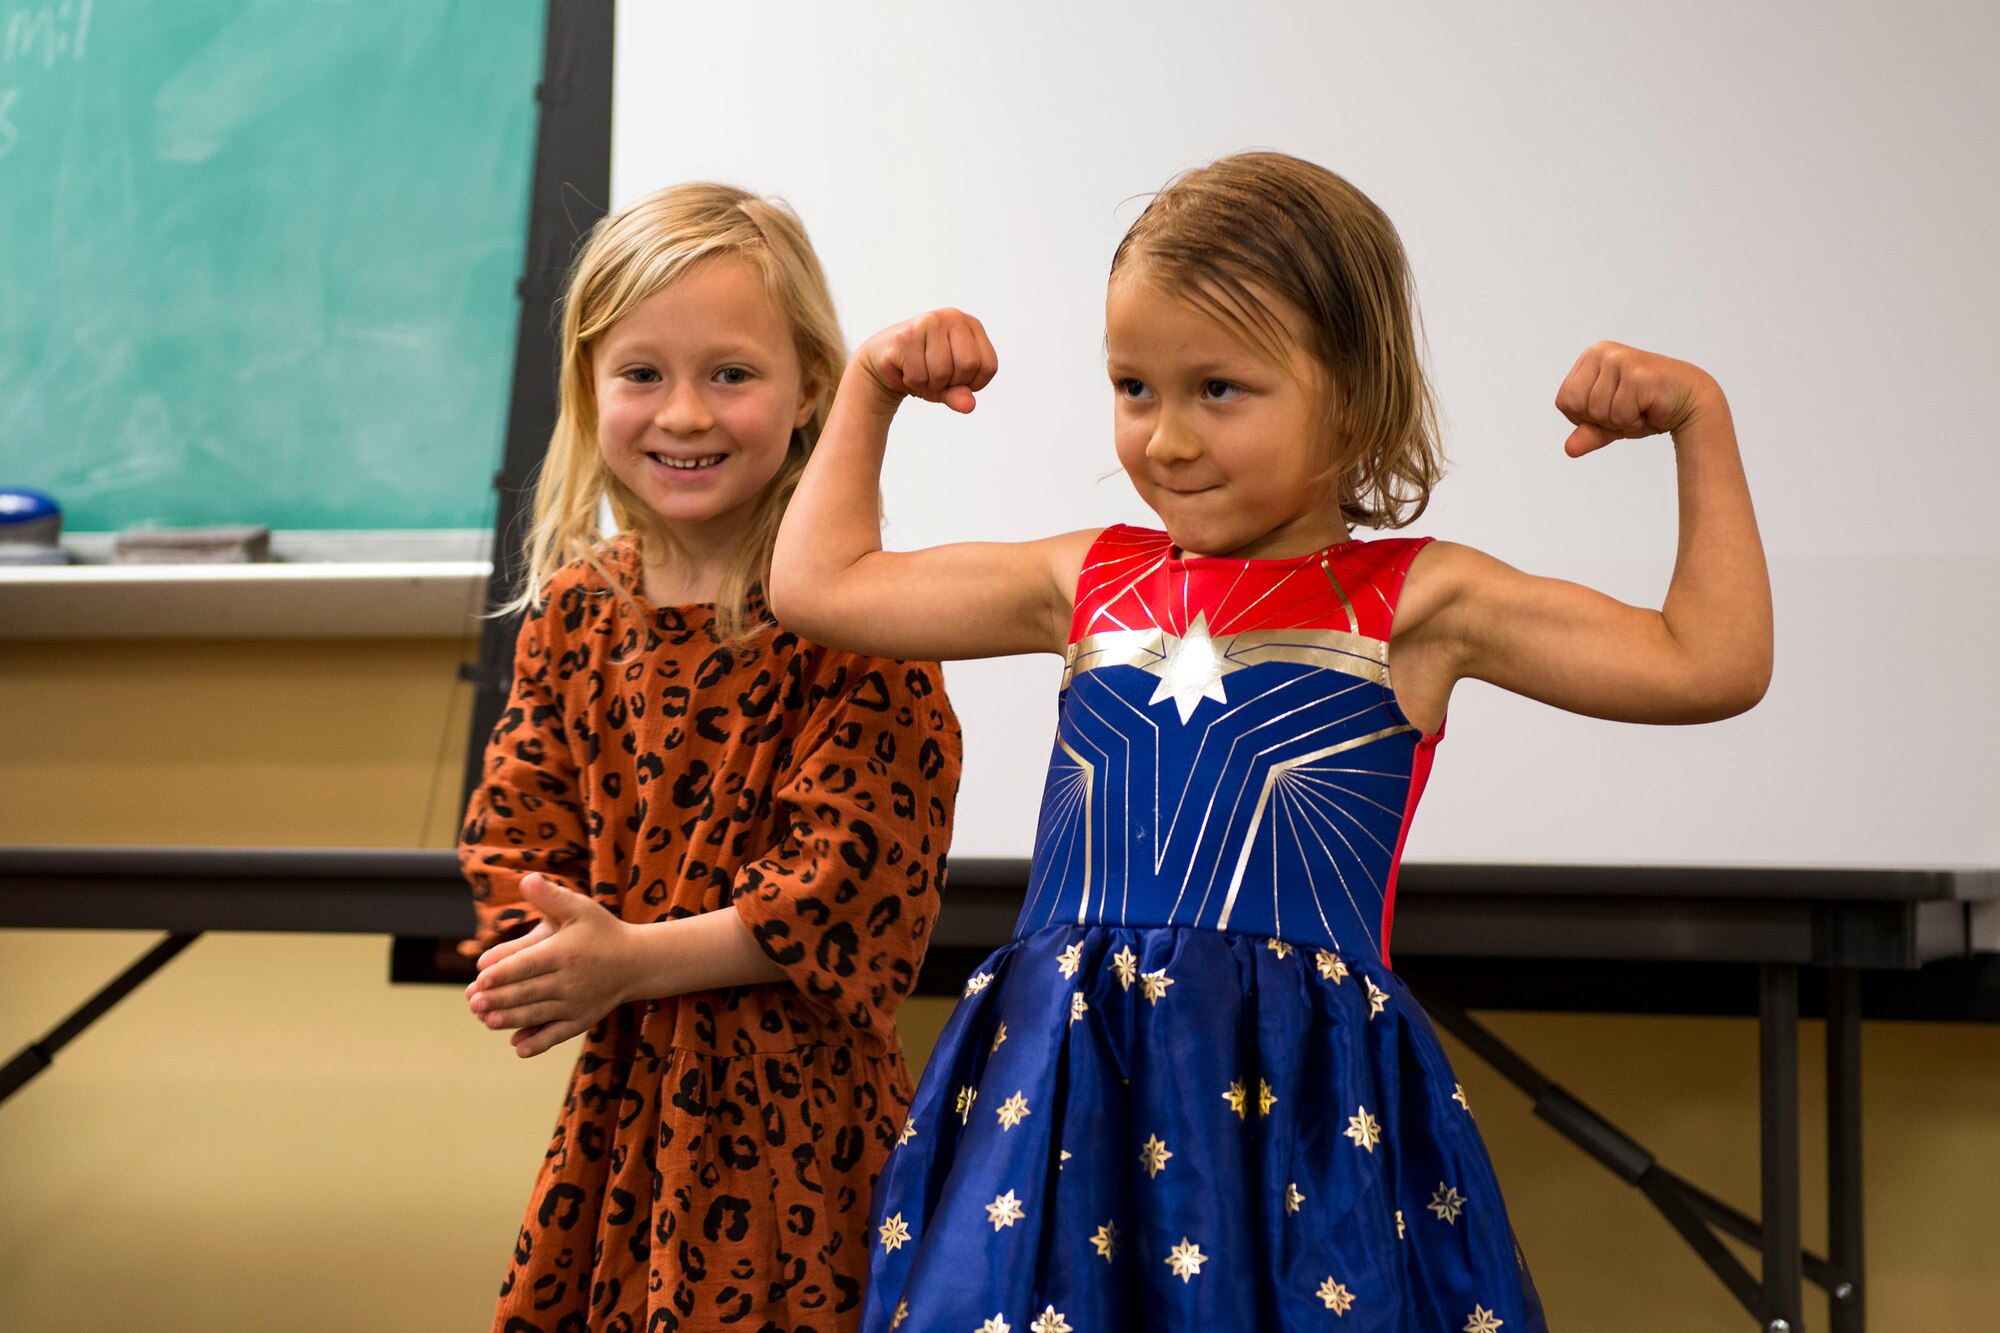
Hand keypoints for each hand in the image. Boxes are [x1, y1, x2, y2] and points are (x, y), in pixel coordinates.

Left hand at [464, 873, 636, 1057]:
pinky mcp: (581, 1020)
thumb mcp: (581, 908)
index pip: (528, 964)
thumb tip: (526, 878)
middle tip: (473, 1002)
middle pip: (528, 992)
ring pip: (537, 1014)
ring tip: (486, 1021)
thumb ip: (551, 896)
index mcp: (565, 953)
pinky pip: (556, 1035)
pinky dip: (537, 1043)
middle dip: (498, 998)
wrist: (637, 962)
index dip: (503, 972)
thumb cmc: (603, 931)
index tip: (480, 977)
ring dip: (510, 1019)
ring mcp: (576, 1004)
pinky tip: (517, 1046)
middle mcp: (570, 981)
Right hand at [854, 308, 997, 413]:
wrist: (882, 364)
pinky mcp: (906, 334)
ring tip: (919, 372)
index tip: (955, 380)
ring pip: (942, 371)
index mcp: (971, 325)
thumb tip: (969, 405)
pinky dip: (912, 381)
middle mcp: (952, 316)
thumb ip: (960, 395)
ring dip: (928, 384)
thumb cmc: (922, 371)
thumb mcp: (947, 387)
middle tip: (934, 377)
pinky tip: (905, 369)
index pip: (988, 366)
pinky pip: (919, 374)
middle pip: (968, 365)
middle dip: (950, 383)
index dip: (972, 384)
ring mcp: (928, 322)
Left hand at [1556, 342, 1719, 456]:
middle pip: (1576, 406)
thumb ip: (1588, 432)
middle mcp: (1601, 352)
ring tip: (1641, 406)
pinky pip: (1619, 414)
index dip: (1586, 416)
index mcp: (1591, 357)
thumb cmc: (1649, 408)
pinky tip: (1650, 407)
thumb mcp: (1611, 422)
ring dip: (1621, 420)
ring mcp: (1618, 360)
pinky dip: (1634, 421)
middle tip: (1630, 407)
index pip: (1564, 401)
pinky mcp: (1636, 374)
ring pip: (1597, 411)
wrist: (1692, 401)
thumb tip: (1569, 449)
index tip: (1614, 407)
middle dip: (1603, 419)